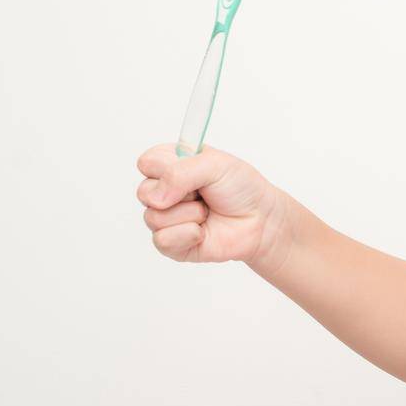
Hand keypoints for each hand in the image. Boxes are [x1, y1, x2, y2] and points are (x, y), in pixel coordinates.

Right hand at [135, 143, 289, 268]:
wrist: (261, 220)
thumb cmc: (241, 189)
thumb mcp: (216, 164)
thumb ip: (179, 172)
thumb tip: (155, 197)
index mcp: (171, 166)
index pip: (146, 163)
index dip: (164, 168)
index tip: (190, 169)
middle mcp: (164, 192)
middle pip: (143, 192)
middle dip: (179, 193)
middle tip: (203, 194)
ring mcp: (167, 218)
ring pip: (153, 217)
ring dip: (188, 214)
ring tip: (207, 212)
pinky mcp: (173, 243)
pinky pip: (162, 240)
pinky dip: (186, 235)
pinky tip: (202, 231)